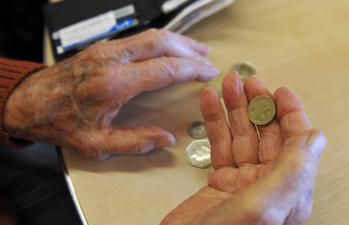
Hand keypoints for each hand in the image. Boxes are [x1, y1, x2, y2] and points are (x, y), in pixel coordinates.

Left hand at [4, 29, 218, 158]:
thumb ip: (135, 143)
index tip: (208, 72)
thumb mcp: (97, 145)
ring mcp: (107, 50)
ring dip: (177, 41)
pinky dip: (161, 41)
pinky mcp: (103, 48)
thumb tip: (165, 140)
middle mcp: (111, 59)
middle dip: (190, 49)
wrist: (31, 103)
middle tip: (207, 58)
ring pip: (151, 35)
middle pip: (161, 43)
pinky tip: (168, 48)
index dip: (192, 69)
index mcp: (114, 83)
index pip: (165, 68)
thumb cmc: (61, 122)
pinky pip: (139, 38)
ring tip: (196, 49)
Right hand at [160, 73, 326, 224]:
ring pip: (241, 136)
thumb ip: (293, 171)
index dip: (290, 114)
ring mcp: (243, 183)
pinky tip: (210, 105)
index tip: (279, 91)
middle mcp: (268, 186)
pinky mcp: (219, 183)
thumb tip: (316, 138)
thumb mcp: (264, 206)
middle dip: (257, 105)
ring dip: (234, 109)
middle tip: (247, 83)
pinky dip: (214, 123)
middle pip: (266, 134)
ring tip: (226, 86)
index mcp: (288, 191)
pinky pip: (220, 146)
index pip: (296, 143)